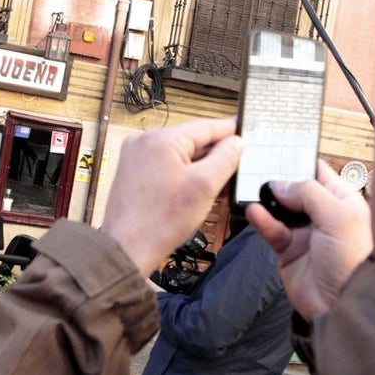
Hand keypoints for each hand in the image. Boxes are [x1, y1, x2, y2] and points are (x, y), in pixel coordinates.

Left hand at [101, 118, 240, 277]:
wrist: (127, 248)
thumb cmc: (160, 222)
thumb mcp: (205, 186)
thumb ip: (225, 158)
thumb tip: (235, 142)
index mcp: (161, 138)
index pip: (206, 126)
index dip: (230, 131)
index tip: (247, 133)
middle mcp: (145, 141)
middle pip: (192, 140)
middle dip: (215, 156)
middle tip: (236, 171)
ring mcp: (136, 156)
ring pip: (180, 154)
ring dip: (200, 168)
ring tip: (218, 187)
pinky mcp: (134, 171)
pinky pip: (166, 165)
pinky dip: (183, 174)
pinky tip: (197, 190)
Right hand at [246, 161, 372, 317]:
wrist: (343, 305)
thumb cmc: (353, 260)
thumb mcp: (338, 217)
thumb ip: (308, 193)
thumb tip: (279, 184)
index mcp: (342, 200)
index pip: (318, 171)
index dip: (298, 160)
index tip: (277, 149)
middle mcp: (323, 214)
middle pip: (294, 188)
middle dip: (277, 179)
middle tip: (256, 166)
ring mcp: (304, 233)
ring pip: (279, 208)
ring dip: (266, 199)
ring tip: (252, 189)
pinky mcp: (288, 251)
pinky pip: (271, 230)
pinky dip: (262, 221)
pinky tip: (254, 211)